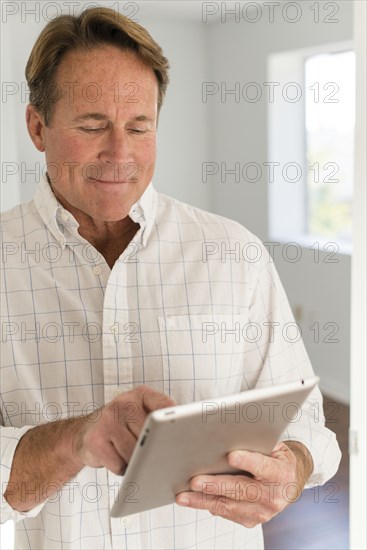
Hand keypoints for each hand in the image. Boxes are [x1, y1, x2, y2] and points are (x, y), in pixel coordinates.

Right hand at [73, 385, 174, 474]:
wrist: (85, 432)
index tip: (184, 437)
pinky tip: (117, 458)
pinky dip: (123, 469)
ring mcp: (107, 420)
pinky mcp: (95, 440)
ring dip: (138, 463)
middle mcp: (123, 403)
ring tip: (133, 454)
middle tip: (157, 456)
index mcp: (141, 394)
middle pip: (151, 435)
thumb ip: (161, 420)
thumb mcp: (143, 414)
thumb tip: (185, 441)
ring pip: (135, 453)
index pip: (164, 406)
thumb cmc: (124, 426)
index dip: (175, 422)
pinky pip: (119, 465)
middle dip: (156, 451)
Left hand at [176, 441, 312, 526]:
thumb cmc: (276, 460)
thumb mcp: (274, 446)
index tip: (231, 455)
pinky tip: (193, 499)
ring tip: (184, 495)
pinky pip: (226, 513)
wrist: (288, 484)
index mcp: (282, 473)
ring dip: (203, 500)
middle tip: (195, 481)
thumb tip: (231, 432)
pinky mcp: (251, 520)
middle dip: (216, 485)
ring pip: (229, 506)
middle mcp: (274, 496)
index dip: (248, 461)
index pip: (264, 467)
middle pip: (242, 490)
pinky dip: (208, 505)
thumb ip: (256, 442)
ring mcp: (262, 512)